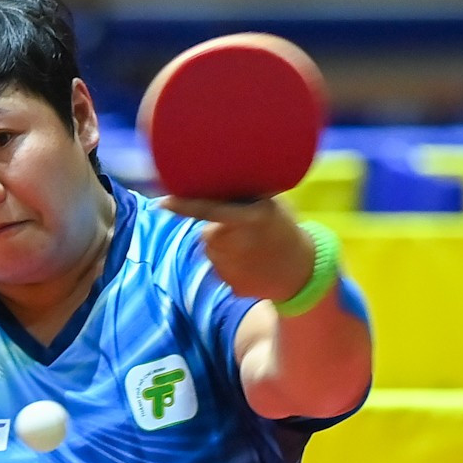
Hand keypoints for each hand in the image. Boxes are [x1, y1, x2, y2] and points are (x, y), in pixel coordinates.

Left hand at [160, 197, 314, 303]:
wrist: (300, 272)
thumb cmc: (284, 229)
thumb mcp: (271, 205)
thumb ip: (244, 196)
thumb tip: (215, 178)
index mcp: (248, 219)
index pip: (208, 210)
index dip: (182, 206)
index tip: (161, 203)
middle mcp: (235, 244)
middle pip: (208, 230)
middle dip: (217, 226)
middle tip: (244, 227)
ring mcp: (230, 267)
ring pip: (212, 249)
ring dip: (223, 244)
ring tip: (250, 246)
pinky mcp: (228, 284)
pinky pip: (218, 266)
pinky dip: (228, 263)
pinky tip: (249, 263)